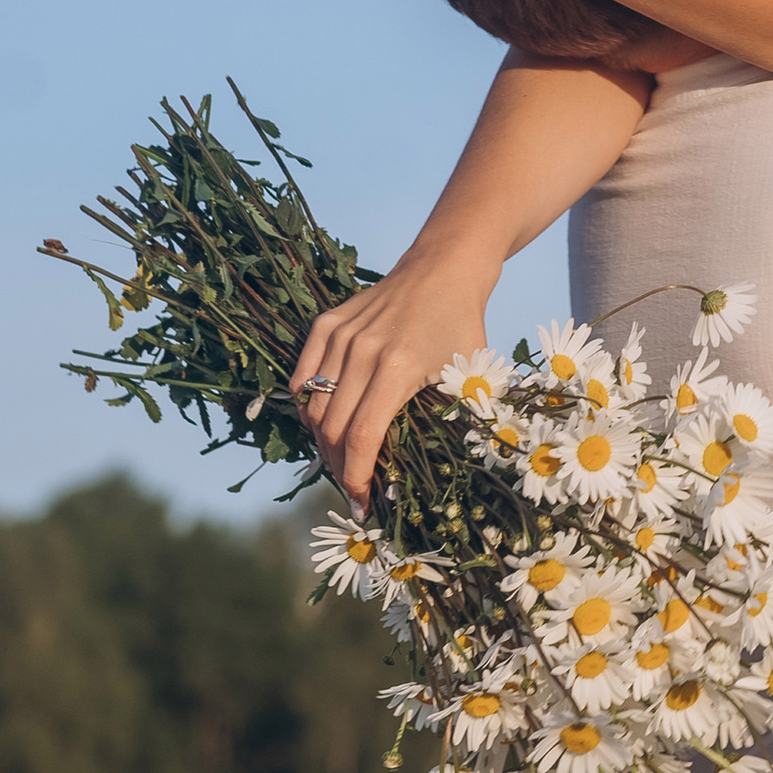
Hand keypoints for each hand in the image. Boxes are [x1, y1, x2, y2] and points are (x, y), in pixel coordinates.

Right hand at [291, 254, 491, 508]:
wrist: (443, 268)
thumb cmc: (461, 325)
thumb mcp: (469, 374)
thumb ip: (454, 419)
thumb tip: (440, 472)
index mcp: (396, 367)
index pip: (361, 437)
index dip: (356, 477)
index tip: (362, 503)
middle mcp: (361, 351)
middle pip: (331, 428)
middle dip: (339, 468)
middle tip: (353, 489)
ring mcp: (339, 335)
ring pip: (313, 406)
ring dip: (321, 442)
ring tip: (340, 460)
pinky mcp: (325, 323)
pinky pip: (303, 376)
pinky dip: (308, 406)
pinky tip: (323, 424)